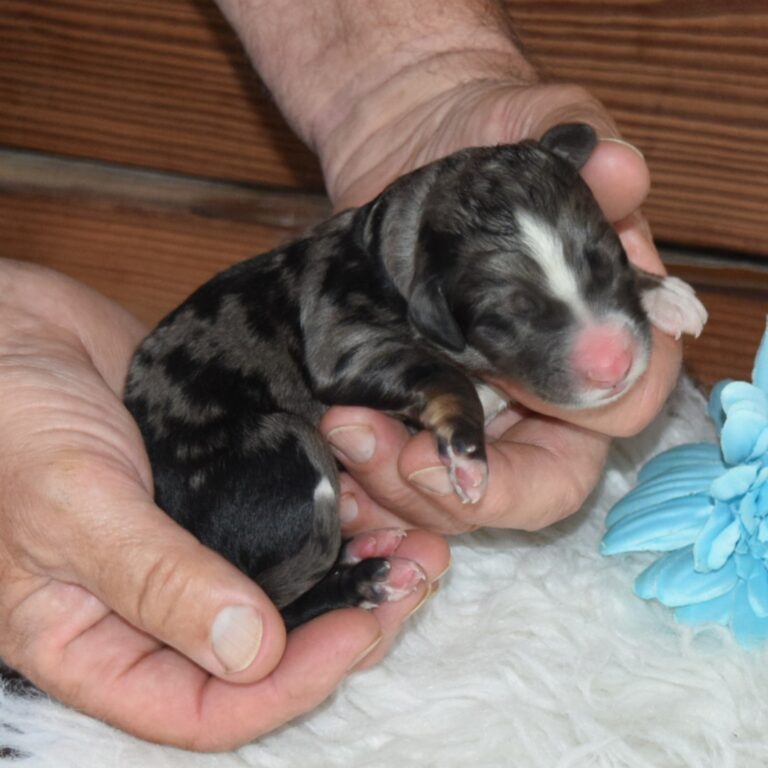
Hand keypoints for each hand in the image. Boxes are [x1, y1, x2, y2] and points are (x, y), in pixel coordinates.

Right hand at [0, 260, 448, 748]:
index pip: (207, 708)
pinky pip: (291, 512)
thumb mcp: (72, 507)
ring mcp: (198, 541)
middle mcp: (158, 602)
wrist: (13, 330)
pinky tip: (381, 493)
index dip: (290, 683)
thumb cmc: (9, 422)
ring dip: (359, 565)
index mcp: (100, 641)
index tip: (360, 628)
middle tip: (415, 578)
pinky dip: (340, 509)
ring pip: (290, 581)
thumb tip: (252, 652)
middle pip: (266, 649)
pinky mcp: (226, 484)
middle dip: (349, 620)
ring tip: (420, 539)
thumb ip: (157, 581)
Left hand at [317, 78, 680, 534]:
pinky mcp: (420, 415)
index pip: (618, 407)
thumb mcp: (528, 123)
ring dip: (400, 487)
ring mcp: (484, 413)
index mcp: (601, 330)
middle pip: (536, 486)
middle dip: (460, 487)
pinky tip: (338, 461)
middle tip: (388, 446)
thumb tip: (621, 171)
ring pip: (463, 498)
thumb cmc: (486, 135)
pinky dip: (373, 489)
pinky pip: (405, 483)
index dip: (572, 414)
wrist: (412, 147)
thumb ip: (578, 146)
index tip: (494, 396)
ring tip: (343, 426)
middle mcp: (550, 390)